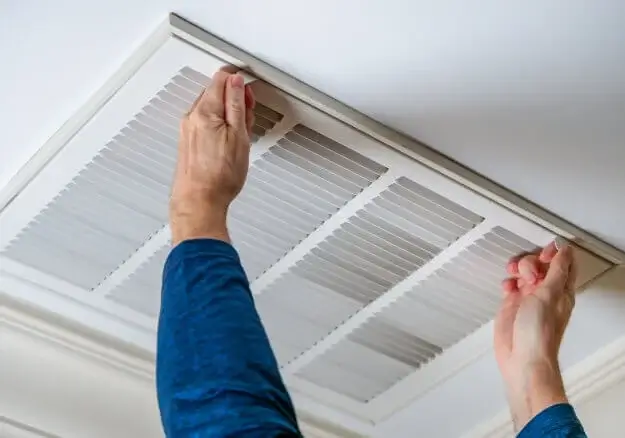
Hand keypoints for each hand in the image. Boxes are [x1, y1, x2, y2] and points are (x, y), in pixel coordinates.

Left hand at [170, 71, 255, 245]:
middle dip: (234, 98)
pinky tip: (229, 142)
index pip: (221, 78)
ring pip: (211, 107)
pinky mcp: (188, 141)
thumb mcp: (238, 136)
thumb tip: (236, 82)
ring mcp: (188, 129)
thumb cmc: (219, 176)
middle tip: (248, 116)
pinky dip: (219, 125)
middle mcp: (192, 117)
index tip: (249, 92)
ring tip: (241, 134)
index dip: (239, 82)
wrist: (200, 201)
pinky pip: (205, 122)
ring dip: (228, 113)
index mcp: (205, 111)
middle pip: (215, 91)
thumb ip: (237, 104)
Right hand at [494, 241, 576, 430]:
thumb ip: (556, 270)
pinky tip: (508, 288)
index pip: (563, 262)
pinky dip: (507, 282)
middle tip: (529, 273)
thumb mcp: (550, 294)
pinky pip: (510, 284)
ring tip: (516, 278)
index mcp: (562, 289)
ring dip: (518, 269)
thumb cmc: (538, 333)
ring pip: (523, 271)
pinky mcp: (512, 305)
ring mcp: (529, 298)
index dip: (554, 253)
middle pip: (540, 264)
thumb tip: (563, 250)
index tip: (543, 254)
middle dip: (531, 261)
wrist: (522, 358)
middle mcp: (546, 292)